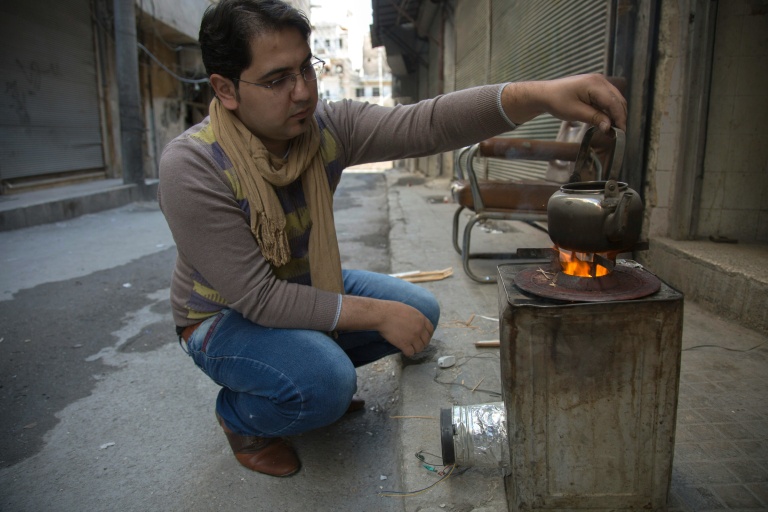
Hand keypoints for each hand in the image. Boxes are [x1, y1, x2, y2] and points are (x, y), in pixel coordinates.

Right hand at [336, 296, 433, 356]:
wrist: (382, 315)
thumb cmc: (391, 310)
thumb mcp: (408, 310)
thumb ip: (415, 318)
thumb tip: (416, 323)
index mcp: (421, 319)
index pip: (430, 329)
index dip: (428, 335)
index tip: (423, 337)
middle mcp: (419, 328)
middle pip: (426, 341)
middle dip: (422, 343)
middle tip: (415, 344)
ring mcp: (413, 337)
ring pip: (419, 348)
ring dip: (415, 349)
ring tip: (409, 348)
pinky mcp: (404, 344)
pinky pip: (410, 353)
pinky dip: (407, 353)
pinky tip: (403, 350)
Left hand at [502, 74, 626, 131]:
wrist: (546, 94)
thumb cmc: (557, 101)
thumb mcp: (576, 112)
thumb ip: (595, 118)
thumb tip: (609, 127)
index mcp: (595, 84)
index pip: (613, 102)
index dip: (619, 117)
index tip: (621, 131)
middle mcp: (600, 80)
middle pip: (618, 100)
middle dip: (620, 116)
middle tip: (618, 132)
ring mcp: (599, 82)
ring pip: (614, 99)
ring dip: (615, 113)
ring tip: (613, 128)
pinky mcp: (596, 87)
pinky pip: (607, 98)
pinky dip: (609, 109)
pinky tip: (606, 121)